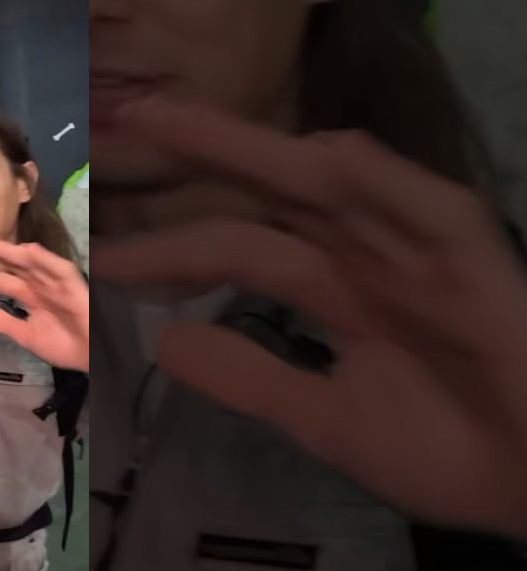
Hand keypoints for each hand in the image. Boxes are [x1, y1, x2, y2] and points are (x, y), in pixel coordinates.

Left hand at [0, 232, 88, 371]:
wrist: (92, 357)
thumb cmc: (64, 345)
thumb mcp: (26, 335)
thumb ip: (2, 321)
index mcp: (29, 294)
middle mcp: (39, 283)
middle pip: (9, 263)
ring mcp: (54, 282)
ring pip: (28, 260)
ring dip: (6, 249)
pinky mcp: (72, 285)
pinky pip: (58, 269)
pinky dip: (44, 259)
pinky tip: (28, 251)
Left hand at [95, 95, 526, 536]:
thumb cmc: (450, 452)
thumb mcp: (325, 419)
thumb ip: (251, 377)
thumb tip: (165, 344)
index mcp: (333, 290)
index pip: (233, 250)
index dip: (167, 245)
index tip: (98, 244)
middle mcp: (363, 256)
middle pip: (266, 196)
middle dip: (196, 159)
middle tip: (115, 128)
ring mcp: (413, 250)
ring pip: (325, 183)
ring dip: (252, 148)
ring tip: (172, 119)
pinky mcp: (472, 260)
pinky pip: (426, 208)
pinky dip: (382, 180)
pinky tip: (327, 154)